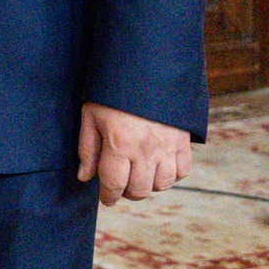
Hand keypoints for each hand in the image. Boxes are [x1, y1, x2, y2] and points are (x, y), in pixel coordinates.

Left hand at [77, 101, 191, 205]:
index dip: (108, 196)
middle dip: (127, 192)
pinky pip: (182, 171)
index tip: (107, 199)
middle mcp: (145, 150)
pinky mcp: (183, 141)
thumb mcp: (91, 116)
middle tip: (120, 184)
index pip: (113, 184)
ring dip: (149, 185)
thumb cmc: (112, 92)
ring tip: (138, 175)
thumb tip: (84, 177)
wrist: (147, 69)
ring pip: (162, 184)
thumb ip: (88, 149)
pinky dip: (171, 175)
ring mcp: (167, 147)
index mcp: (119, 144)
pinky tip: (159, 167)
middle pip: (139, 190)